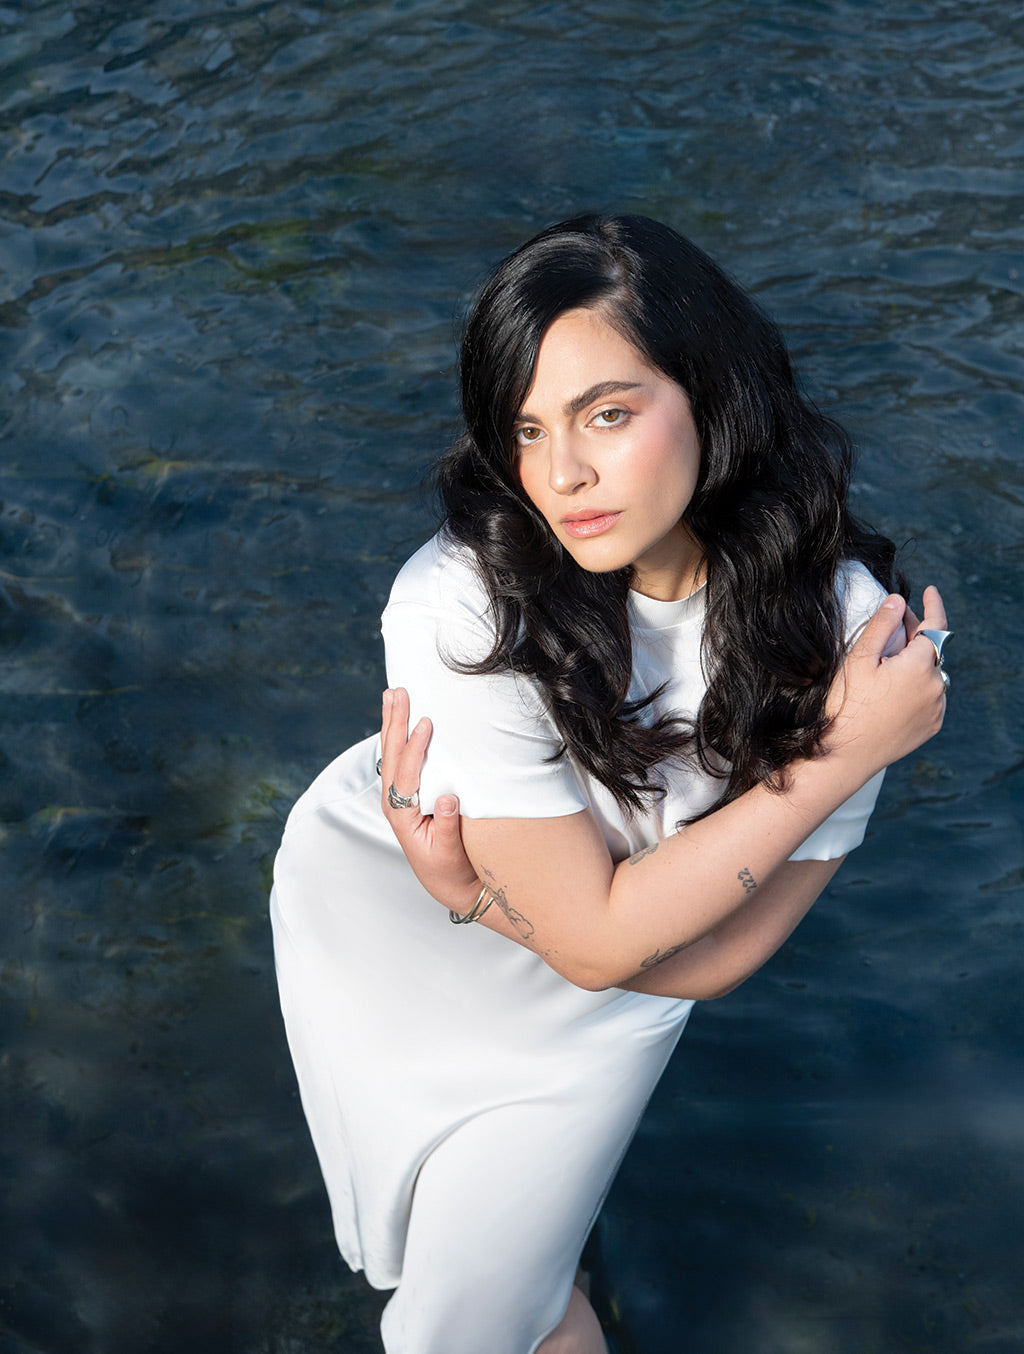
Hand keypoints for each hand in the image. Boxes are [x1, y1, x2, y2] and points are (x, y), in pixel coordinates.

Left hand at [379, 687, 481, 913]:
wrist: (449, 884)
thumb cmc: (451, 870)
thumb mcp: (450, 853)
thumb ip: (448, 826)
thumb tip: (447, 798)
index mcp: (402, 815)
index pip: (407, 774)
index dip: (415, 747)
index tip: (426, 722)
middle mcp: (394, 803)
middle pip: (391, 756)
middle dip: (394, 723)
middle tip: (397, 693)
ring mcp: (398, 797)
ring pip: (391, 754)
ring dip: (392, 723)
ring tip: (392, 695)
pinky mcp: (406, 794)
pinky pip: (399, 759)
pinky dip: (398, 736)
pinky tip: (399, 719)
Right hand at [826, 585, 948, 777]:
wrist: (846, 753)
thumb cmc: (847, 705)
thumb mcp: (858, 659)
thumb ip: (882, 626)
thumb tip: (898, 600)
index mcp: (920, 665)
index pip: (936, 625)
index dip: (934, 605)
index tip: (930, 591)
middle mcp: (936, 686)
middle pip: (931, 649)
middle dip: (916, 634)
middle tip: (892, 627)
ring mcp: (936, 708)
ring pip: (931, 673)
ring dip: (916, 663)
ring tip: (888, 666)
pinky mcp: (932, 725)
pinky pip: (931, 696)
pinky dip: (918, 687)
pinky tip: (893, 691)